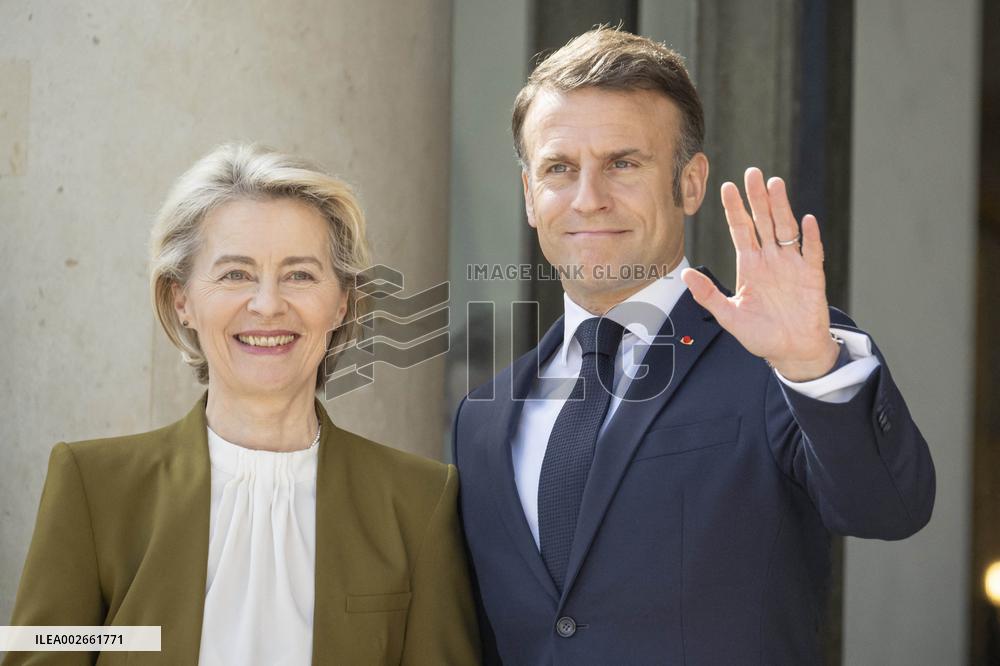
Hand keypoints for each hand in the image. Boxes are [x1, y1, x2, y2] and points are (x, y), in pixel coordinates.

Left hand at [681, 167, 839, 381]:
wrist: (792, 352)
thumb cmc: (761, 334)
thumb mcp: (729, 316)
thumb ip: (708, 295)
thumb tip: (686, 274)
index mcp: (750, 265)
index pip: (741, 230)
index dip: (734, 209)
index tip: (726, 186)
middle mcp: (771, 259)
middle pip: (763, 221)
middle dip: (757, 198)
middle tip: (752, 172)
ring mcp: (792, 265)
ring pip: (786, 229)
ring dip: (781, 207)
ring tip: (775, 184)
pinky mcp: (812, 276)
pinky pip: (811, 252)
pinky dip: (810, 237)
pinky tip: (807, 220)